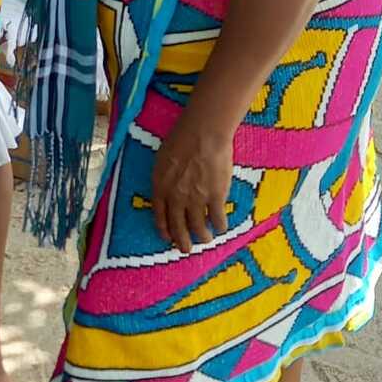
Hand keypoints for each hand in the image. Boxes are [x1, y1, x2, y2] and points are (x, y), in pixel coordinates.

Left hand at [150, 120, 233, 253]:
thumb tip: (168, 188)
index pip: (160, 216)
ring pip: (199, 227)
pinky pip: (218, 219)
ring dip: (203, 237)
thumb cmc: (182, 138)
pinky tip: (221, 226)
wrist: (203, 133)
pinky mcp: (216, 197)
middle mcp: (176, 198)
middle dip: (182, 241)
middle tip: (186, 249)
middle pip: (178, 227)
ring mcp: (196, 199)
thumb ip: (164, 178)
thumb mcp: (162, 159)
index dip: (164, 229)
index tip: (168, 238)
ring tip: (207, 239)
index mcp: (160, 187)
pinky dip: (220, 225)